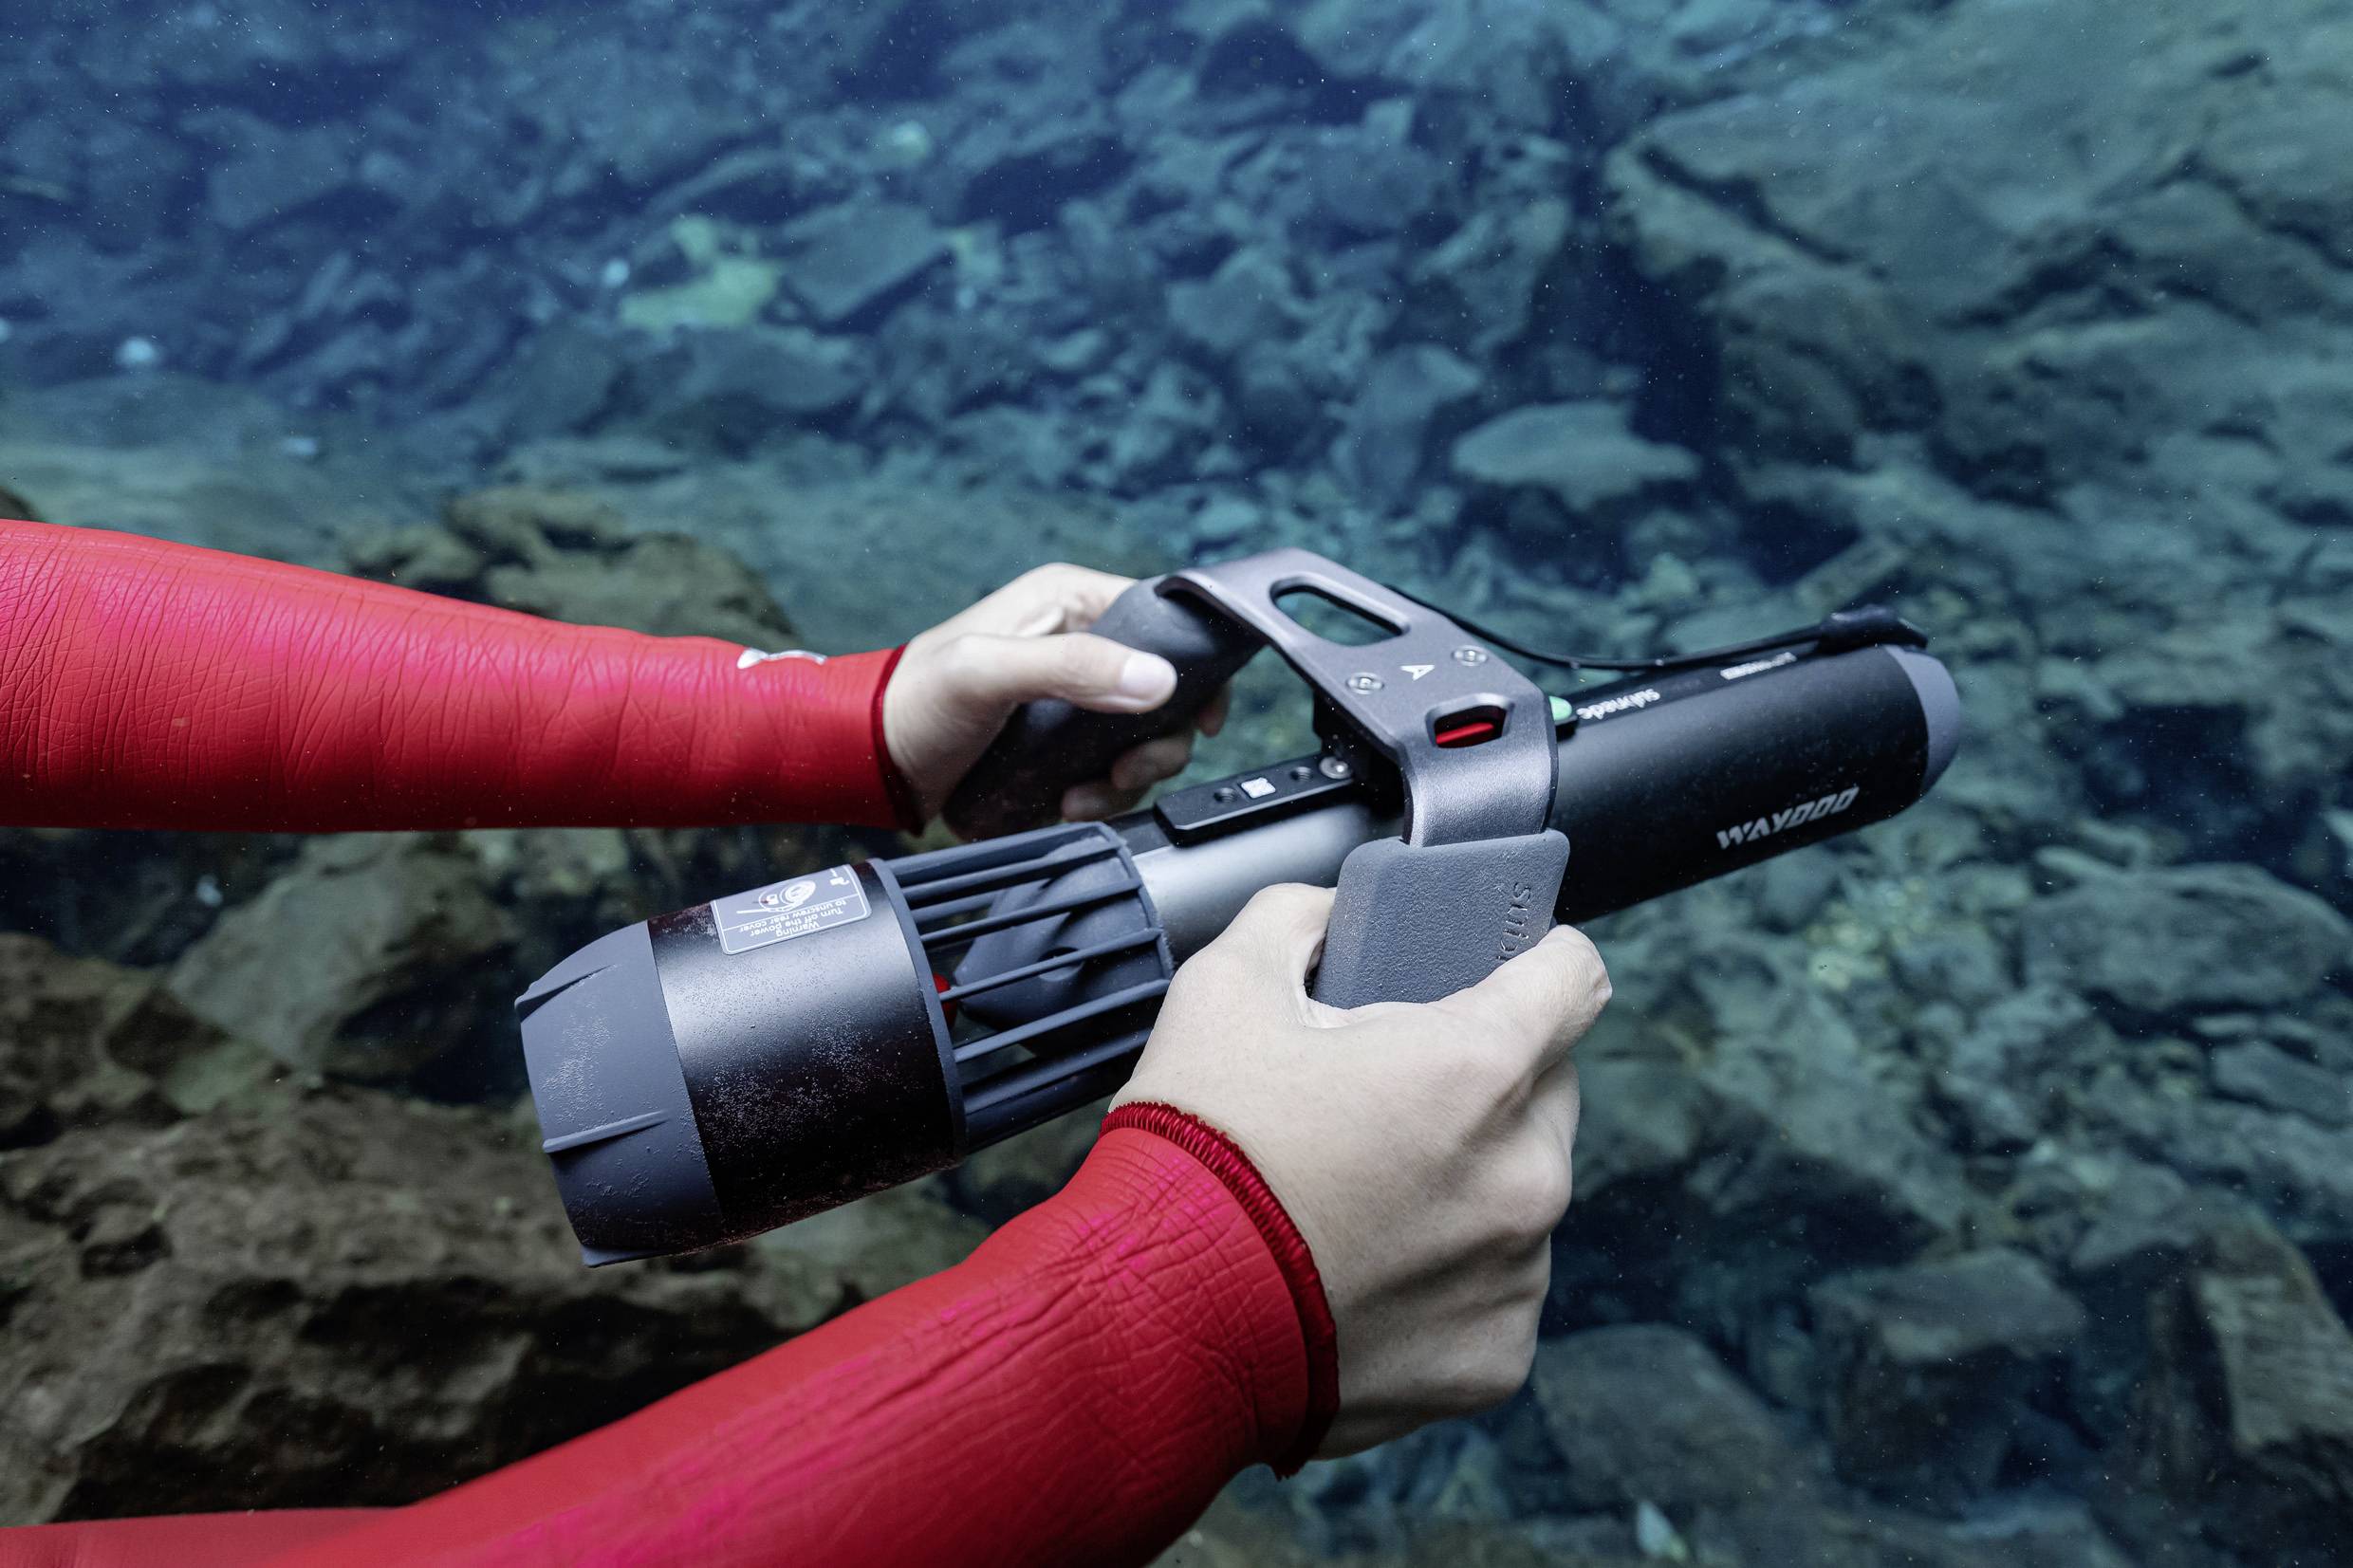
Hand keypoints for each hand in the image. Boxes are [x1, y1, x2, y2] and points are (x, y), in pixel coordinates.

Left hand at [883, 564, 1225, 832]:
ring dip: (1126, 778)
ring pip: (1142, 737)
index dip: (1193, 666)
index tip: (1199, 717)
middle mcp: (1078, 642)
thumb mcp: (987, 673)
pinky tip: (1067, 802)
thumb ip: (1071, 667)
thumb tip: (1157, 679)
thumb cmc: (912, 702)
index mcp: (1067, 601)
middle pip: (1164, 691)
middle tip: (1127, 772)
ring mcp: (1072, 696)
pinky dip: (1102, 793)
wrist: (869, 761)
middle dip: (1156, 742)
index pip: (1164, 618)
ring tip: (1082, 796)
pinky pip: (1110, 768)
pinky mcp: (1061, 742)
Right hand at [1114, 885, 1609, 1455]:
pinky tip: (1366, 1273)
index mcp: (1476, 1068)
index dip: (1537, 961)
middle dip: (1486, 1080)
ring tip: (1363, 1196)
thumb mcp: (1223, 989)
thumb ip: (1298, 920)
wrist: (1156, 1323)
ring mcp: (1516, 1273)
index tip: (1504, 973)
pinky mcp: (1495, 1356)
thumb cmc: (1195, 1155)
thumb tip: (1335, 913)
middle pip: (1547, 1091)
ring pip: (1521, 1195)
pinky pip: (1496, 1291)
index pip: (1574, 978)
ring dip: (1467, 1182)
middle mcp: (1524, 1174)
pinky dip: (1446, 1278)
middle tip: (1389, 1096)